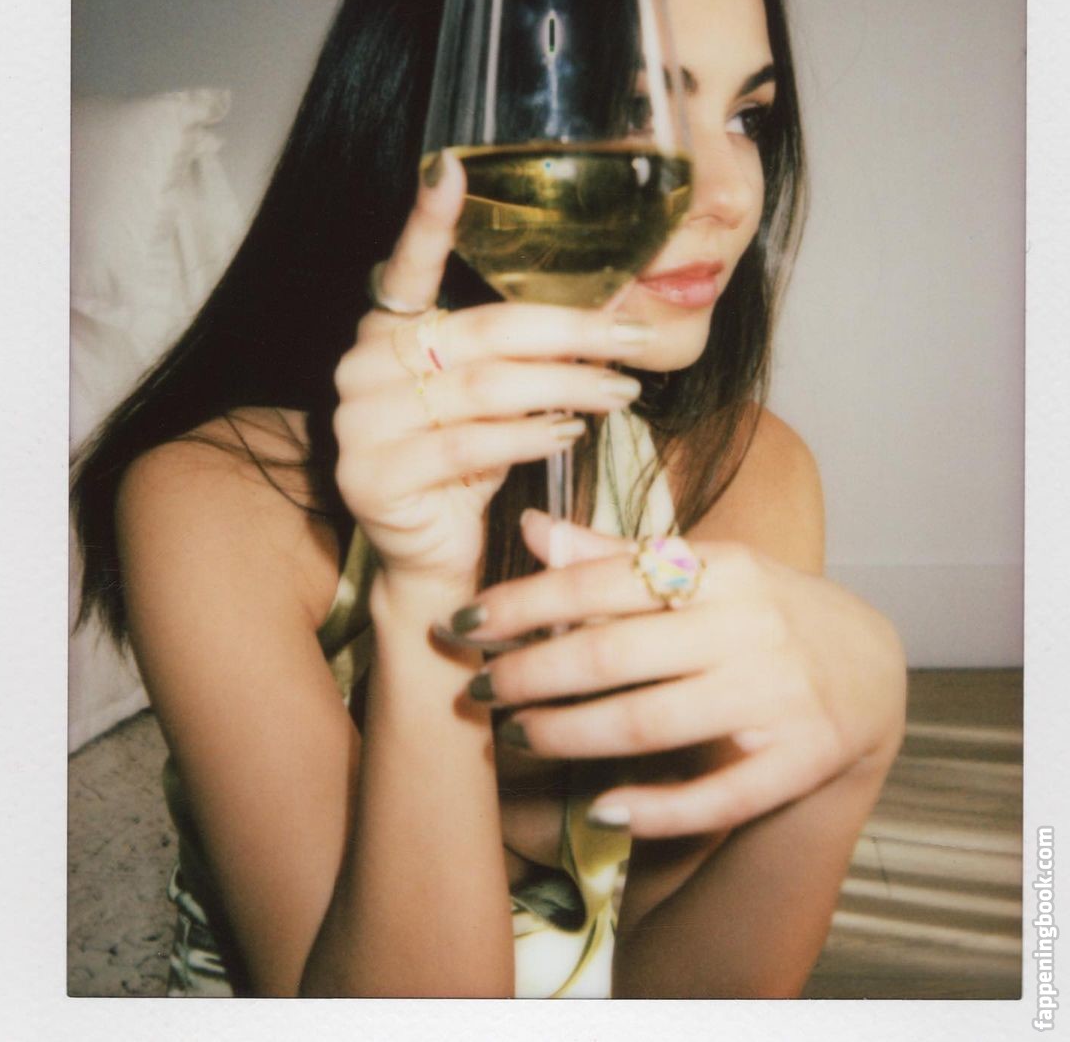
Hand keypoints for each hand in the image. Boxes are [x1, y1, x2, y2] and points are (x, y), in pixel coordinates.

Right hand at [331, 153, 655, 601]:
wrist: (433, 557)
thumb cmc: (472, 462)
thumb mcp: (500, 394)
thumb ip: (528, 349)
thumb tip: (615, 300)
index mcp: (389, 330)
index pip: (407, 265)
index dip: (427, 219)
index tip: (450, 167)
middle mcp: (363, 364)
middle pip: (482, 332)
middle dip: (570, 333)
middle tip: (633, 340)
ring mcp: (359, 421)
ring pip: (483, 389)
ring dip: (566, 388)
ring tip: (621, 392)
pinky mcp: (372, 475)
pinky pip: (467, 445)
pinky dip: (529, 437)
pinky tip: (571, 433)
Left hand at [447, 511, 907, 837]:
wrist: (869, 667)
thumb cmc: (759, 610)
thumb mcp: (702, 569)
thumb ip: (614, 557)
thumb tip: (531, 525)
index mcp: (721, 568)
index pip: (604, 582)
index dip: (526, 603)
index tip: (463, 621)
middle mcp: (750, 627)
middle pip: (617, 654)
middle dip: (534, 672)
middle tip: (478, 688)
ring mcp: (778, 697)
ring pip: (653, 722)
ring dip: (571, 734)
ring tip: (516, 735)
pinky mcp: (800, 760)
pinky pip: (719, 795)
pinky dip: (657, 807)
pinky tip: (604, 808)